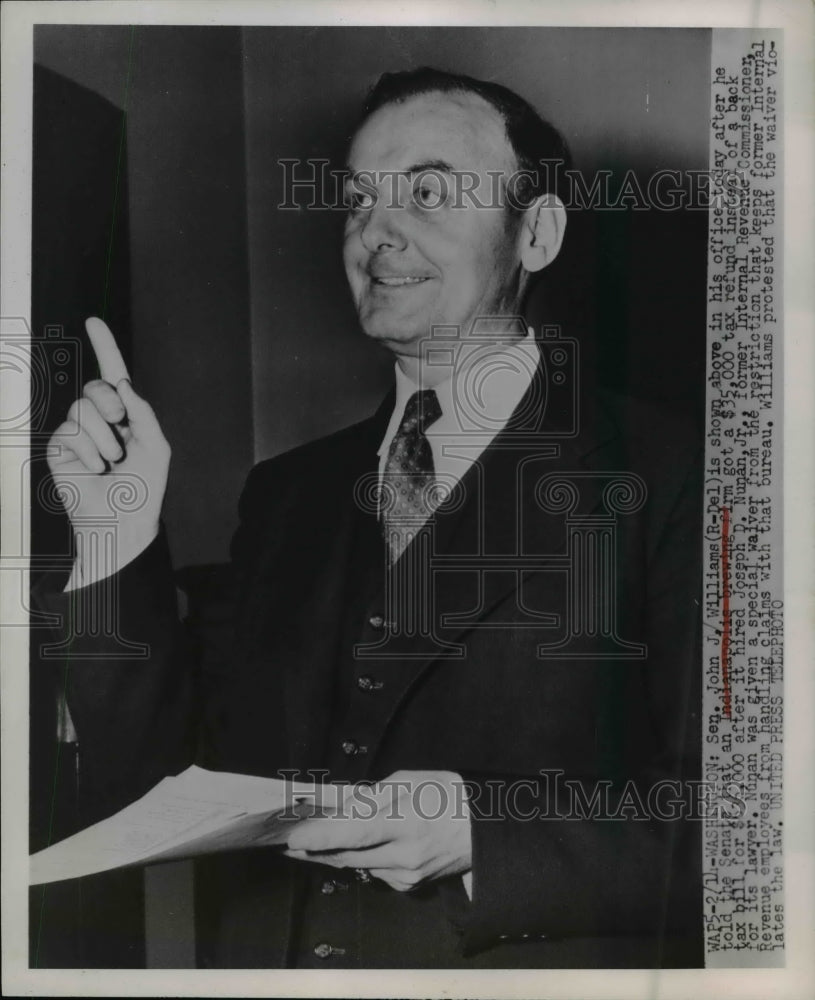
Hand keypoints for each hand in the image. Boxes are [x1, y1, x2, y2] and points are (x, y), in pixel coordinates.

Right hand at [46, 317, 170, 587]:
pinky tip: (97, 469)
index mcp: (124, 414)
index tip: (93, 321)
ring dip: (105, 438)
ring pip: (82, 409)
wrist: (124, 521)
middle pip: (96, 386)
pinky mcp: (59, 448)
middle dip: (111, 404)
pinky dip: (90, 451)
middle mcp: (99, 419)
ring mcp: (76, 432)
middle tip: (122, 429)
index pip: (113, 375)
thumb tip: (122, 382)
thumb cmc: (143, 488)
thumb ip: (144, 412)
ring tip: (113, 461)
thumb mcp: (156, 446)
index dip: (104, 346)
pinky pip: (71, 432)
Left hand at [284, 770, 471, 891]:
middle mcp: (406, 854)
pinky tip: (359, 847)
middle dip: (313, 850)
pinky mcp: (409, 886)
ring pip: (356, 867)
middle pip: (347, 855)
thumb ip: (370, 797)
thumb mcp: (408, 781)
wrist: (483, 827)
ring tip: (311, 844)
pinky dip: (361, 860)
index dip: (321, 837)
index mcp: (406, 821)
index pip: (355, 833)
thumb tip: (338, 811)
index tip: (292, 839)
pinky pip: (373, 873)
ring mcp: (407, 875)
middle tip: (287, 843)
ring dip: (333, 854)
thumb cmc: (446, 795)